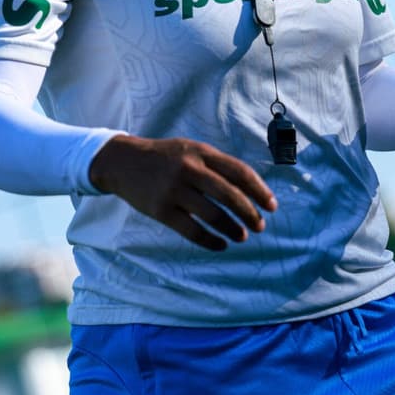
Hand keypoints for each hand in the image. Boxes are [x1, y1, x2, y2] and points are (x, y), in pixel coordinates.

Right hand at [89, 134, 277, 250]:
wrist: (122, 162)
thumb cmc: (165, 157)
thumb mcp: (190, 149)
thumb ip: (216, 165)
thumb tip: (249, 189)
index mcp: (201, 152)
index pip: (239, 172)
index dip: (259, 190)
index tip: (272, 206)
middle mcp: (189, 169)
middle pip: (229, 195)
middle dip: (249, 213)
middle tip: (260, 226)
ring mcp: (174, 190)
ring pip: (212, 215)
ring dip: (232, 229)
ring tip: (241, 237)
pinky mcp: (160, 210)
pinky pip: (192, 230)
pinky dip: (210, 240)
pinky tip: (220, 244)